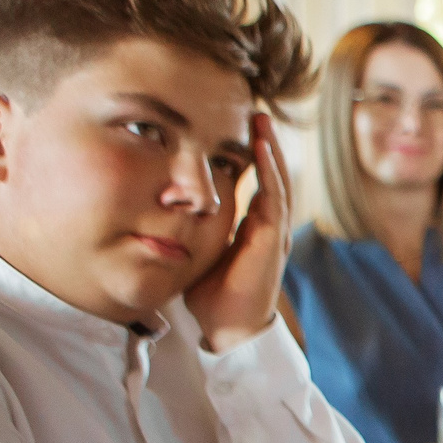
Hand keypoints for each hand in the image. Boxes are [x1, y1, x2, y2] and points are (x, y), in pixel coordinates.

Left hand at [184, 113, 290, 353]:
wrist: (228, 329)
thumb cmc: (212, 296)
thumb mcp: (199, 251)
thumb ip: (193, 228)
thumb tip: (165, 207)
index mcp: (253, 229)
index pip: (256, 184)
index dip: (251, 158)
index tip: (240, 130)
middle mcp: (268, 227)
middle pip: (272, 176)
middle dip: (265, 145)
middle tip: (256, 113)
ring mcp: (274, 233)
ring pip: (277, 182)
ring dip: (271, 151)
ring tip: (262, 121)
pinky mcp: (272, 240)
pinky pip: (273, 199)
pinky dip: (269, 173)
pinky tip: (262, 150)